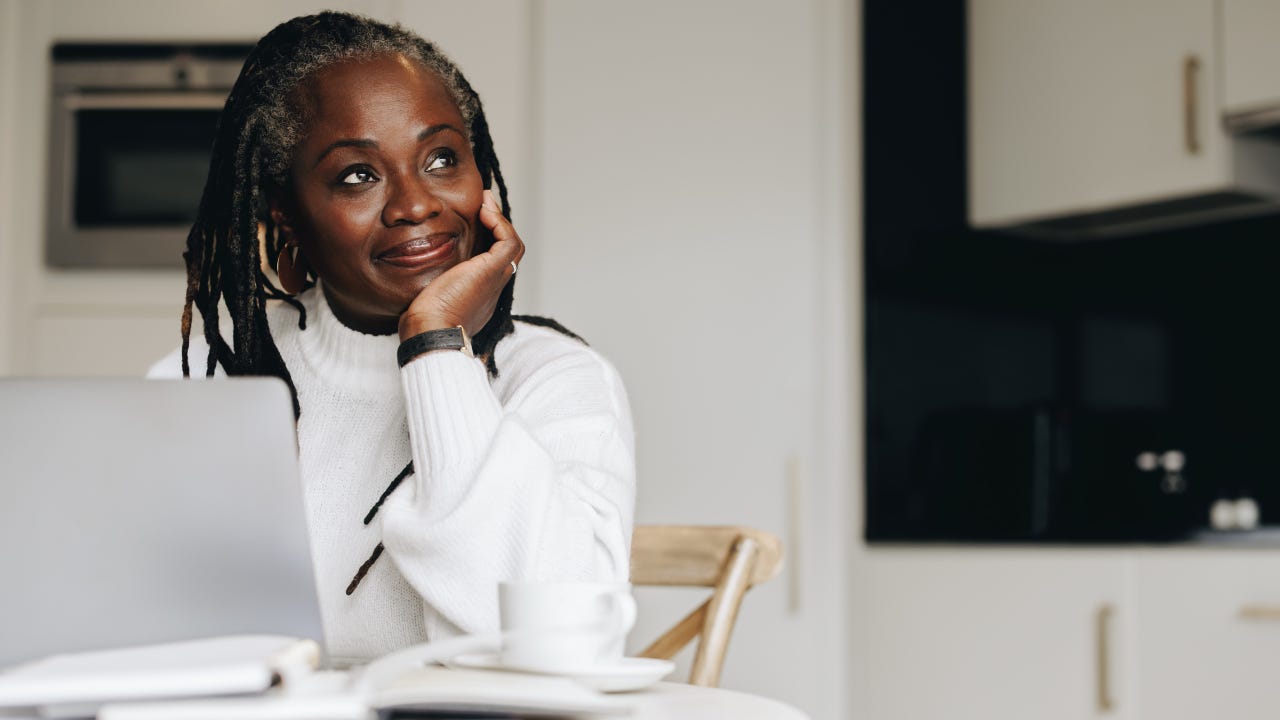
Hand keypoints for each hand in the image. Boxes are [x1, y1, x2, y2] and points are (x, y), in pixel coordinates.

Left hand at [398, 190, 523, 340]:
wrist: (431, 330)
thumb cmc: (423, 320)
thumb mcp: (426, 295)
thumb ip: (427, 281)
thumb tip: (409, 267)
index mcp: (478, 294)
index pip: (489, 262)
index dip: (485, 239)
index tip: (473, 219)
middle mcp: (492, 287)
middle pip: (504, 252)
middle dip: (495, 226)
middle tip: (483, 205)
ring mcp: (496, 279)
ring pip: (512, 246)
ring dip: (500, 221)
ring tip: (485, 203)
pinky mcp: (493, 271)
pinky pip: (509, 241)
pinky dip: (500, 223)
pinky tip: (484, 211)